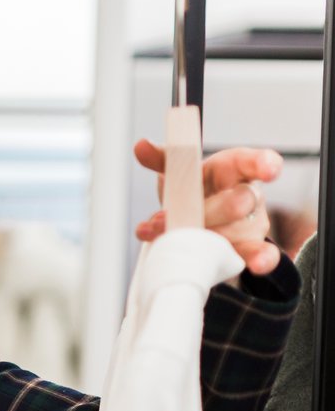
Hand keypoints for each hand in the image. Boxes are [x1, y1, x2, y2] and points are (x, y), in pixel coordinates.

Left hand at [133, 141, 283, 274]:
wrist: (205, 219)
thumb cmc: (198, 189)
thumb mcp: (183, 172)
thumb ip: (165, 160)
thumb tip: (141, 146)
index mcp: (232, 169)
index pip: (252, 161)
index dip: (263, 164)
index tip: (269, 170)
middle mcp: (248, 194)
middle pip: (239, 201)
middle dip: (208, 211)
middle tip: (173, 217)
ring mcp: (250, 223)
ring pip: (234, 232)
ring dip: (200, 238)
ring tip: (172, 239)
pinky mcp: (248, 247)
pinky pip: (259, 254)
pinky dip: (259, 259)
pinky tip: (258, 265)